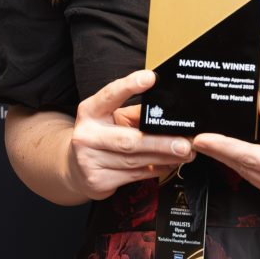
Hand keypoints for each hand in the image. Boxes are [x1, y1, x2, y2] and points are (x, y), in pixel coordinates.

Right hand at [68, 69, 194, 200]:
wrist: (74, 167)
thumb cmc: (100, 135)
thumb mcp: (112, 117)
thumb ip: (137, 113)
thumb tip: (170, 111)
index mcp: (90, 111)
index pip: (110, 95)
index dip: (129, 85)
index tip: (150, 77)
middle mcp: (86, 135)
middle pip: (129, 140)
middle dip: (161, 143)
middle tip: (185, 143)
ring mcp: (90, 160)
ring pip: (135, 161)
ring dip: (165, 158)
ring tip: (185, 153)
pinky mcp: (98, 181)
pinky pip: (134, 176)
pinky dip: (156, 170)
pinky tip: (170, 164)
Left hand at [192, 91, 259, 210]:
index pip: (248, 156)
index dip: (222, 146)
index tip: (202, 138)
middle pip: (243, 169)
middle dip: (219, 152)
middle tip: (196, 138)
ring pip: (251, 178)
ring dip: (232, 161)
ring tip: (213, 143)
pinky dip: (249, 168)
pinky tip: (241, 155)